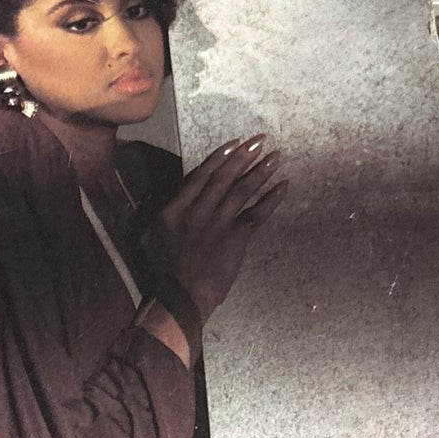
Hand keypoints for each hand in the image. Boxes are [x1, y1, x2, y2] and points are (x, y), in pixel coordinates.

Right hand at [157, 135, 287, 322]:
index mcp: (175, 209)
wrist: (180, 298)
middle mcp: (196, 212)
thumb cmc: (165, 271)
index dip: (220, 156)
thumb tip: (179, 194)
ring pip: (242, 190)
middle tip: (261, 140)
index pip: (200, 175)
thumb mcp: (155, 236)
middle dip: (244, 155)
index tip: (236, 142)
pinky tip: (283, 186)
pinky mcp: (235, 238)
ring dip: (261, 171)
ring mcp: (216, 224)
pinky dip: (271, 199)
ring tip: (276, 157)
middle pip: (224, 177)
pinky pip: (257, 214)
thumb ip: (168, 212)